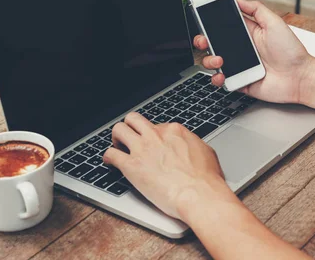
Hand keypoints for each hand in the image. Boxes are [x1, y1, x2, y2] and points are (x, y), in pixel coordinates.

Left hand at [102, 113, 235, 220]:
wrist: (198, 194)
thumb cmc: (206, 179)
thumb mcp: (205, 152)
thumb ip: (192, 145)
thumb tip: (190, 148)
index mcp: (174, 131)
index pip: (156, 125)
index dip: (153, 135)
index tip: (152, 144)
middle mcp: (156, 135)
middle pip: (134, 119)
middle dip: (130, 127)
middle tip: (130, 138)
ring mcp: (142, 149)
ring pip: (119, 130)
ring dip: (116, 138)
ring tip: (117, 147)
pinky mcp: (131, 166)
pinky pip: (111, 154)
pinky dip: (108, 158)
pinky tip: (109, 163)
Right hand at [194, 0, 311, 103]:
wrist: (300, 78)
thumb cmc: (292, 51)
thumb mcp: (275, 22)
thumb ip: (256, 9)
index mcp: (248, 33)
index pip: (223, 25)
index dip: (211, 22)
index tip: (202, 18)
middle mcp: (241, 49)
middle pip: (213, 43)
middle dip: (203, 40)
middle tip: (203, 40)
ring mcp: (239, 66)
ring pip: (213, 62)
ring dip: (209, 60)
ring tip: (219, 60)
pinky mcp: (240, 82)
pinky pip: (222, 81)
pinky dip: (217, 79)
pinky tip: (222, 75)